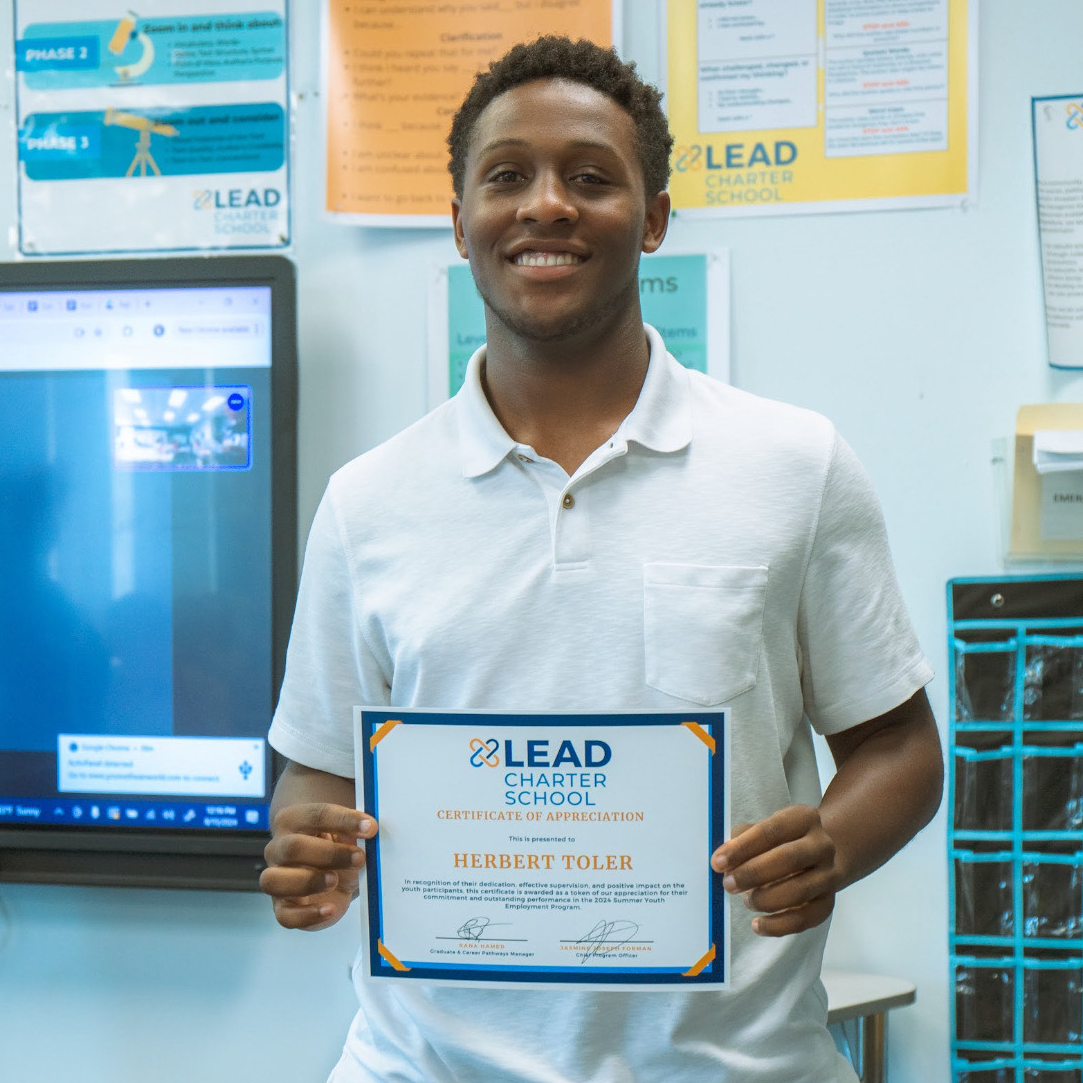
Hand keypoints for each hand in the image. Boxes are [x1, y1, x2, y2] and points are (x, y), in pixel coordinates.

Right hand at [260, 803, 377, 930]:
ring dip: (309, 881)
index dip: (344, 820)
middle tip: (359, 858)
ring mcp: (276, 879)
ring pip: (276, 880)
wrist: (331, 875)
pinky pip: (285, 915)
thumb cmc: (337, 848)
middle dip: (329, 854)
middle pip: (292, 847)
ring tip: (335, 880)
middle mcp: (278, 848)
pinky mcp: (282, 908)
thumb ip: (357, 830)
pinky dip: (308, 914)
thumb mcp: (348, 835)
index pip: (315, 815)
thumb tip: (371, 828)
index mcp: (293, 820)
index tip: (370, 827)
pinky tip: (329, 909)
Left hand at [709, 805, 839, 936]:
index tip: (717, 862)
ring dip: (766, 899)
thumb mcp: (762, 829)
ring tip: (746, 900)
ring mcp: (829, 875)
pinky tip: (758, 925)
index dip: (743, 847)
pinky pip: (806, 918)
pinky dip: (779, 926)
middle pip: (789, 858)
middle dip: (753, 873)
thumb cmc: (780, 841)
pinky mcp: (828, 902)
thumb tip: (723, 862)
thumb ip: (741, 840)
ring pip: (800, 891)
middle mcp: (822, 845)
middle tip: (728, 884)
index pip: (772, 830)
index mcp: (803, 818)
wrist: (818, 857)